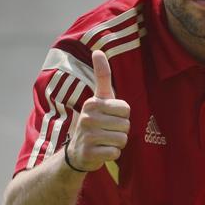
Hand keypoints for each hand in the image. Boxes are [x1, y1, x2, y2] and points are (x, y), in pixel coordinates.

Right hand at [66, 50, 129, 172]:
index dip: (122, 115)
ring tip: (104, 140)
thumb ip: (102, 76)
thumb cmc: (95, 121)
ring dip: (117, 142)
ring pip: (122, 139)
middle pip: (126, 125)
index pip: (126, 109)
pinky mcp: (90, 153)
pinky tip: (101, 151)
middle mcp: (88, 118)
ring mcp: (88, 136)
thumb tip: (98, 50)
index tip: (110, 117)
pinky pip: (115, 153)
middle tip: (107, 131)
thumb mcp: (99, 98)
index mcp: (92, 103)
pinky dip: (112, 154)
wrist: (77, 152)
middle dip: (121, 130)